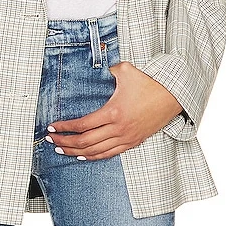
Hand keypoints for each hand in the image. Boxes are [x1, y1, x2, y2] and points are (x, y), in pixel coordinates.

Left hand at [44, 62, 183, 159]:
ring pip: (95, 152)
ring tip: (61, 150)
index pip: (82, 125)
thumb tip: (97, 69)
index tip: (52, 127)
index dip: (64, 128)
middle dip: (65, 142)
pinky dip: (94, 156)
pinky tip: (83, 156)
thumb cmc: (150, 82)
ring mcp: (126, 138)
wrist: (173, 95)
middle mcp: (118, 129)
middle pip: (84, 142)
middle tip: (51, 140)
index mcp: (113, 112)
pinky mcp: (133, 142)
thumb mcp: (126, 70)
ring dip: (76, 152)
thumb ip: (108, 70)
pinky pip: (109, 154)